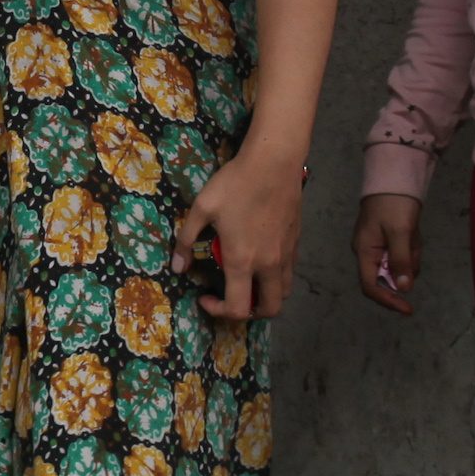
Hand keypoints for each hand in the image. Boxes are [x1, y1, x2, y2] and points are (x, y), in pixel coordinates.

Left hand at [173, 148, 303, 320]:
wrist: (274, 162)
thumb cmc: (235, 183)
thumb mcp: (202, 208)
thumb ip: (187, 240)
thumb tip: (177, 267)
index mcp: (242, 261)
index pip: (238, 308)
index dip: (219, 311)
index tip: (205, 296)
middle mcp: (268, 264)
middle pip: (269, 309)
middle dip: (250, 313)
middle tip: (232, 296)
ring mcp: (286, 254)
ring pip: (284, 292)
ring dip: (267, 296)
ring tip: (249, 282)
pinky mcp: (296, 241)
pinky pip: (290, 271)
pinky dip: (277, 277)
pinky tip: (262, 259)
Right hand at [354, 193, 421, 313]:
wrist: (394, 175)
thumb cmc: (393, 203)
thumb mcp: (400, 232)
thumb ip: (401, 261)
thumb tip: (404, 289)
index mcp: (364, 251)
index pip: (371, 287)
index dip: (388, 300)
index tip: (408, 308)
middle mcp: (368, 252)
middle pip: (388, 275)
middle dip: (406, 267)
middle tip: (415, 246)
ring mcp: (378, 245)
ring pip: (399, 264)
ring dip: (411, 255)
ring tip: (415, 234)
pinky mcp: (388, 238)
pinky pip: (402, 252)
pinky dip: (412, 246)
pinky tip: (414, 231)